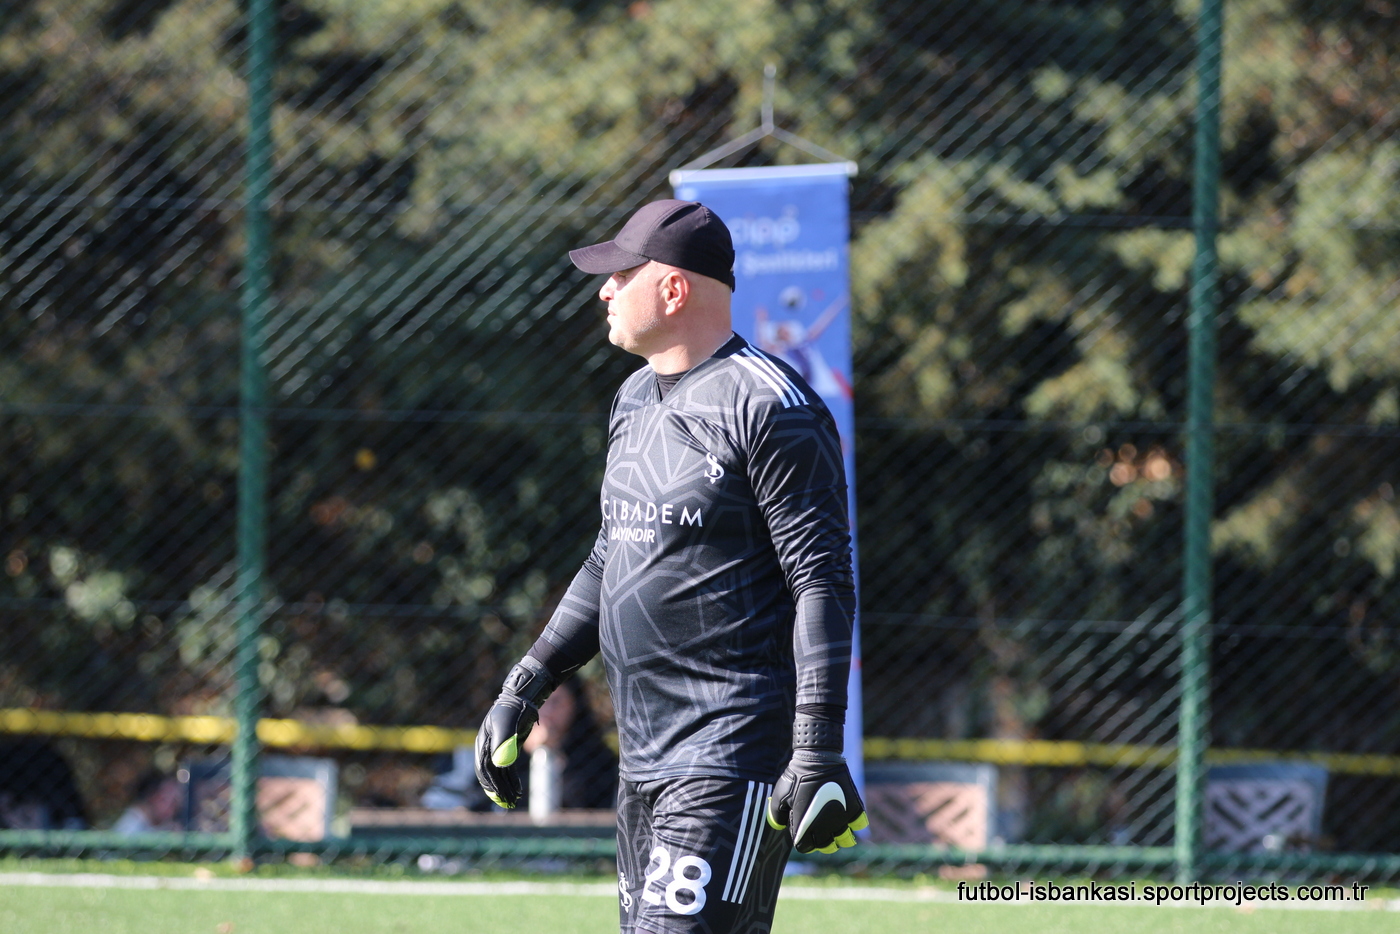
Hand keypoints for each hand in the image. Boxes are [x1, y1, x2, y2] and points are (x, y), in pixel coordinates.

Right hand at [474, 657, 553, 808]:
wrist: (523, 697)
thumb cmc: (515, 710)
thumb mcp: (509, 725)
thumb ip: (504, 743)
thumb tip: (501, 764)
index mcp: (483, 742)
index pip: (484, 768)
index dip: (492, 784)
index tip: (500, 797)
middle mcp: (487, 747)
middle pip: (490, 774)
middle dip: (498, 790)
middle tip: (507, 804)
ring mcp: (497, 748)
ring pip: (499, 773)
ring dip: (505, 787)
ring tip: (514, 800)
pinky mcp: (507, 748)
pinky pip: (507, 769)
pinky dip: (511, 780)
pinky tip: (518, 789)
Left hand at [766, 749, 867, 852]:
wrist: (816, 758)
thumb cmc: (796, 776)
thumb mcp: (779, 795)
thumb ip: (775, 815)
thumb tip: (780, 826)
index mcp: (806, 827)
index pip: (805, 848)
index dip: (802, 841)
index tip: (802, 832)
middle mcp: (825, 827)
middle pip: (827, 847)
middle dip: (821, 843)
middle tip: (819, 832)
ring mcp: (842, 818)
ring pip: (846, 840)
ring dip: (840, 837)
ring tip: (835, 829)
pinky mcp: (854, 807)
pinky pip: (860, 824)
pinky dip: (855, 823)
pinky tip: (847, 816)